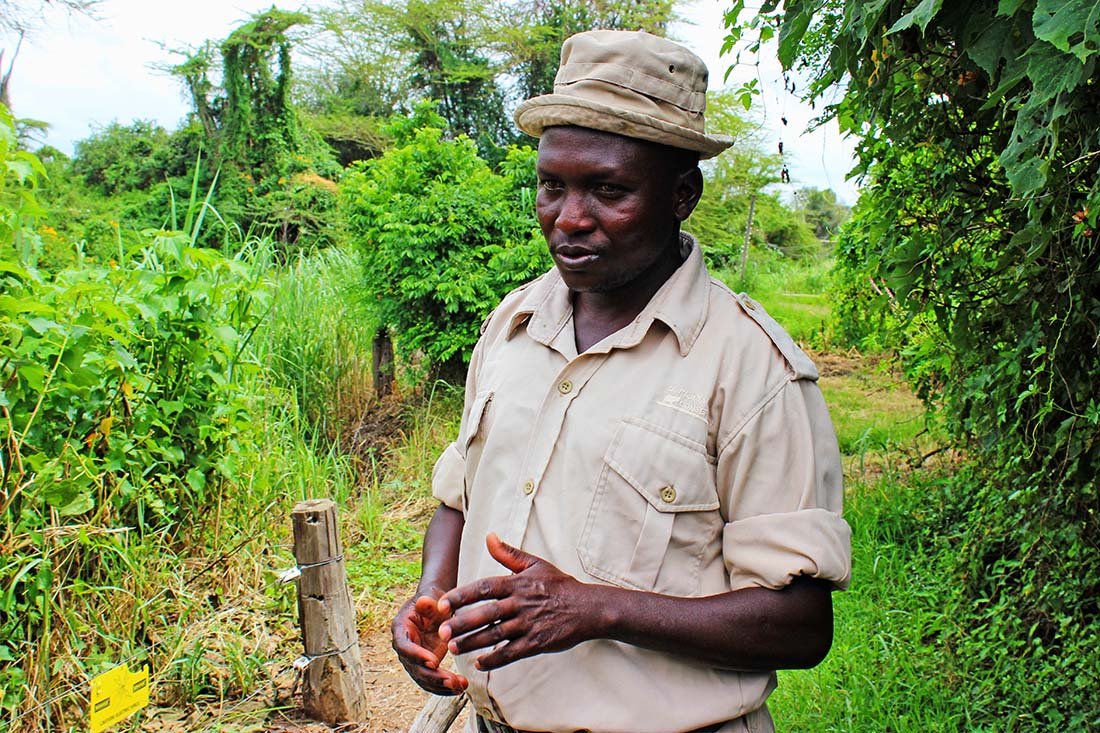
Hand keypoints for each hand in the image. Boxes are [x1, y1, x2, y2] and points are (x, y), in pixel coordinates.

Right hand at [391, 591, 468, 694]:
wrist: (436, 608)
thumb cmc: (434, 600)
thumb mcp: (432, 598)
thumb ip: (428, 602)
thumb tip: (423, 602)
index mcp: (401, 628)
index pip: (404, 647)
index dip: (417, 656)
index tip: (434, 662)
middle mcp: (404, 647)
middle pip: (414, 668)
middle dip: (433, 676)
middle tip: (451, 680)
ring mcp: (413, 659)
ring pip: (423, 679)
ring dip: (441, 686)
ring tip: (460, 686)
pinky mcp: (424, 666)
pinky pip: (432, 681)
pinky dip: (444, 687)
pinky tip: (460, 688)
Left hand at [438, 533, 606, 670]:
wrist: (588, 608)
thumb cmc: (560, 585)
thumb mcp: (535, 565)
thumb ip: (509, 554)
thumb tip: (489, 537)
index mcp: (517, 583)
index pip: (483, 588)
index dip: (461, 596)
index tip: (442, 604)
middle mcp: (520, 603)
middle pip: (485, 613)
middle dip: (462, 623)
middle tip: (442, 632)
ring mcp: (528, 624)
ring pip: (495, 634)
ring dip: (473, 642)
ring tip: (454, 649)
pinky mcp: (537, 642)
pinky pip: (511, 652)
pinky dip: (495, 658)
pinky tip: (480, 662)